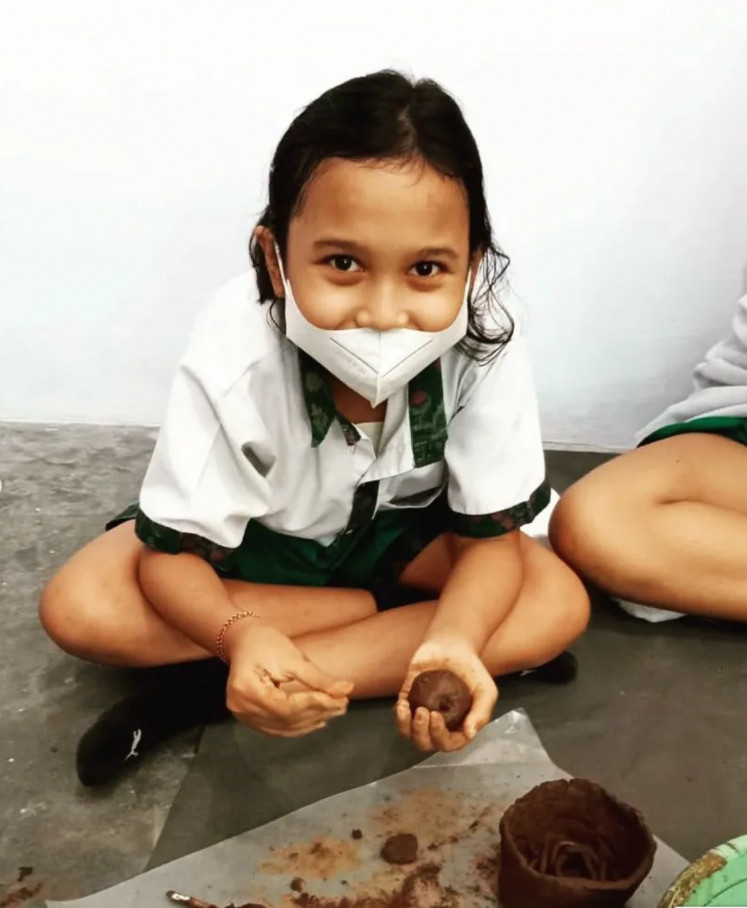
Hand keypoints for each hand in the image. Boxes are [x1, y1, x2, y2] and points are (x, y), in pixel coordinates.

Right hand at [224, 623, 352, 736]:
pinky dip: (300, 725)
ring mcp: (243, 715)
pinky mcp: (250, 718)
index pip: (286, 706)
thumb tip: (346, 689)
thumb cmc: (266, 642)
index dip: (315, 704)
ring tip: (335, 710)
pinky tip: (318, 719)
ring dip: (312, 721)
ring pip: (285, 727)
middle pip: (286, 719)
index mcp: (246, 688)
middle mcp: (241, 707)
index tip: (340, 698)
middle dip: (318, 712)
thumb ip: (318, 678)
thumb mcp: (293, 657)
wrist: (244, 641)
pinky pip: (279, 728)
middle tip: (343, 703)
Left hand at [395, 637, 497, 751]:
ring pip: (410, 734)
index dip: (440, 736)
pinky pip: (400, 717)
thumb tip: (469, 734)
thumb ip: (481, 713)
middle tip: (423, 712)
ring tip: (407, 709)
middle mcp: (439, 726)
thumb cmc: (472, 670)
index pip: (447, 744)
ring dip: (406, 727)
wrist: (453, 645)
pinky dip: (398, 715)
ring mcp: (422, 714)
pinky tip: (401, 705)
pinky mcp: (409, 701)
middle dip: (421, 732)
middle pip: (426, 743)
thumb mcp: (486, 691)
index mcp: (458, 728)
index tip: (436, 716)